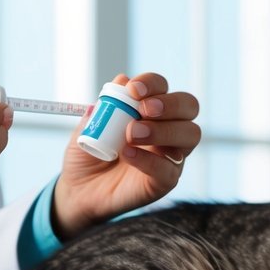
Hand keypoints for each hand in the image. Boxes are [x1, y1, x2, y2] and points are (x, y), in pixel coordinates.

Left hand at [51, 73, 199, 239]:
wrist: (79, 189)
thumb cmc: (88, 153)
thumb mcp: (90, 126)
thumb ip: (106, 106)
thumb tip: (122, 80)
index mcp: (150, 110)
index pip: (163, 88)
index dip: (152, 83)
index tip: (133, 89)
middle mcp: (167, 129)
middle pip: (189, 106)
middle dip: (169, 103)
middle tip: (143, 109)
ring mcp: (170, 155)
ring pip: (190, 134)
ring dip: (163, 129)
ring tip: (131, 133)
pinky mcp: (165, 181)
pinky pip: (169, 168)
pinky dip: (149, 159)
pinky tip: (127, 154)